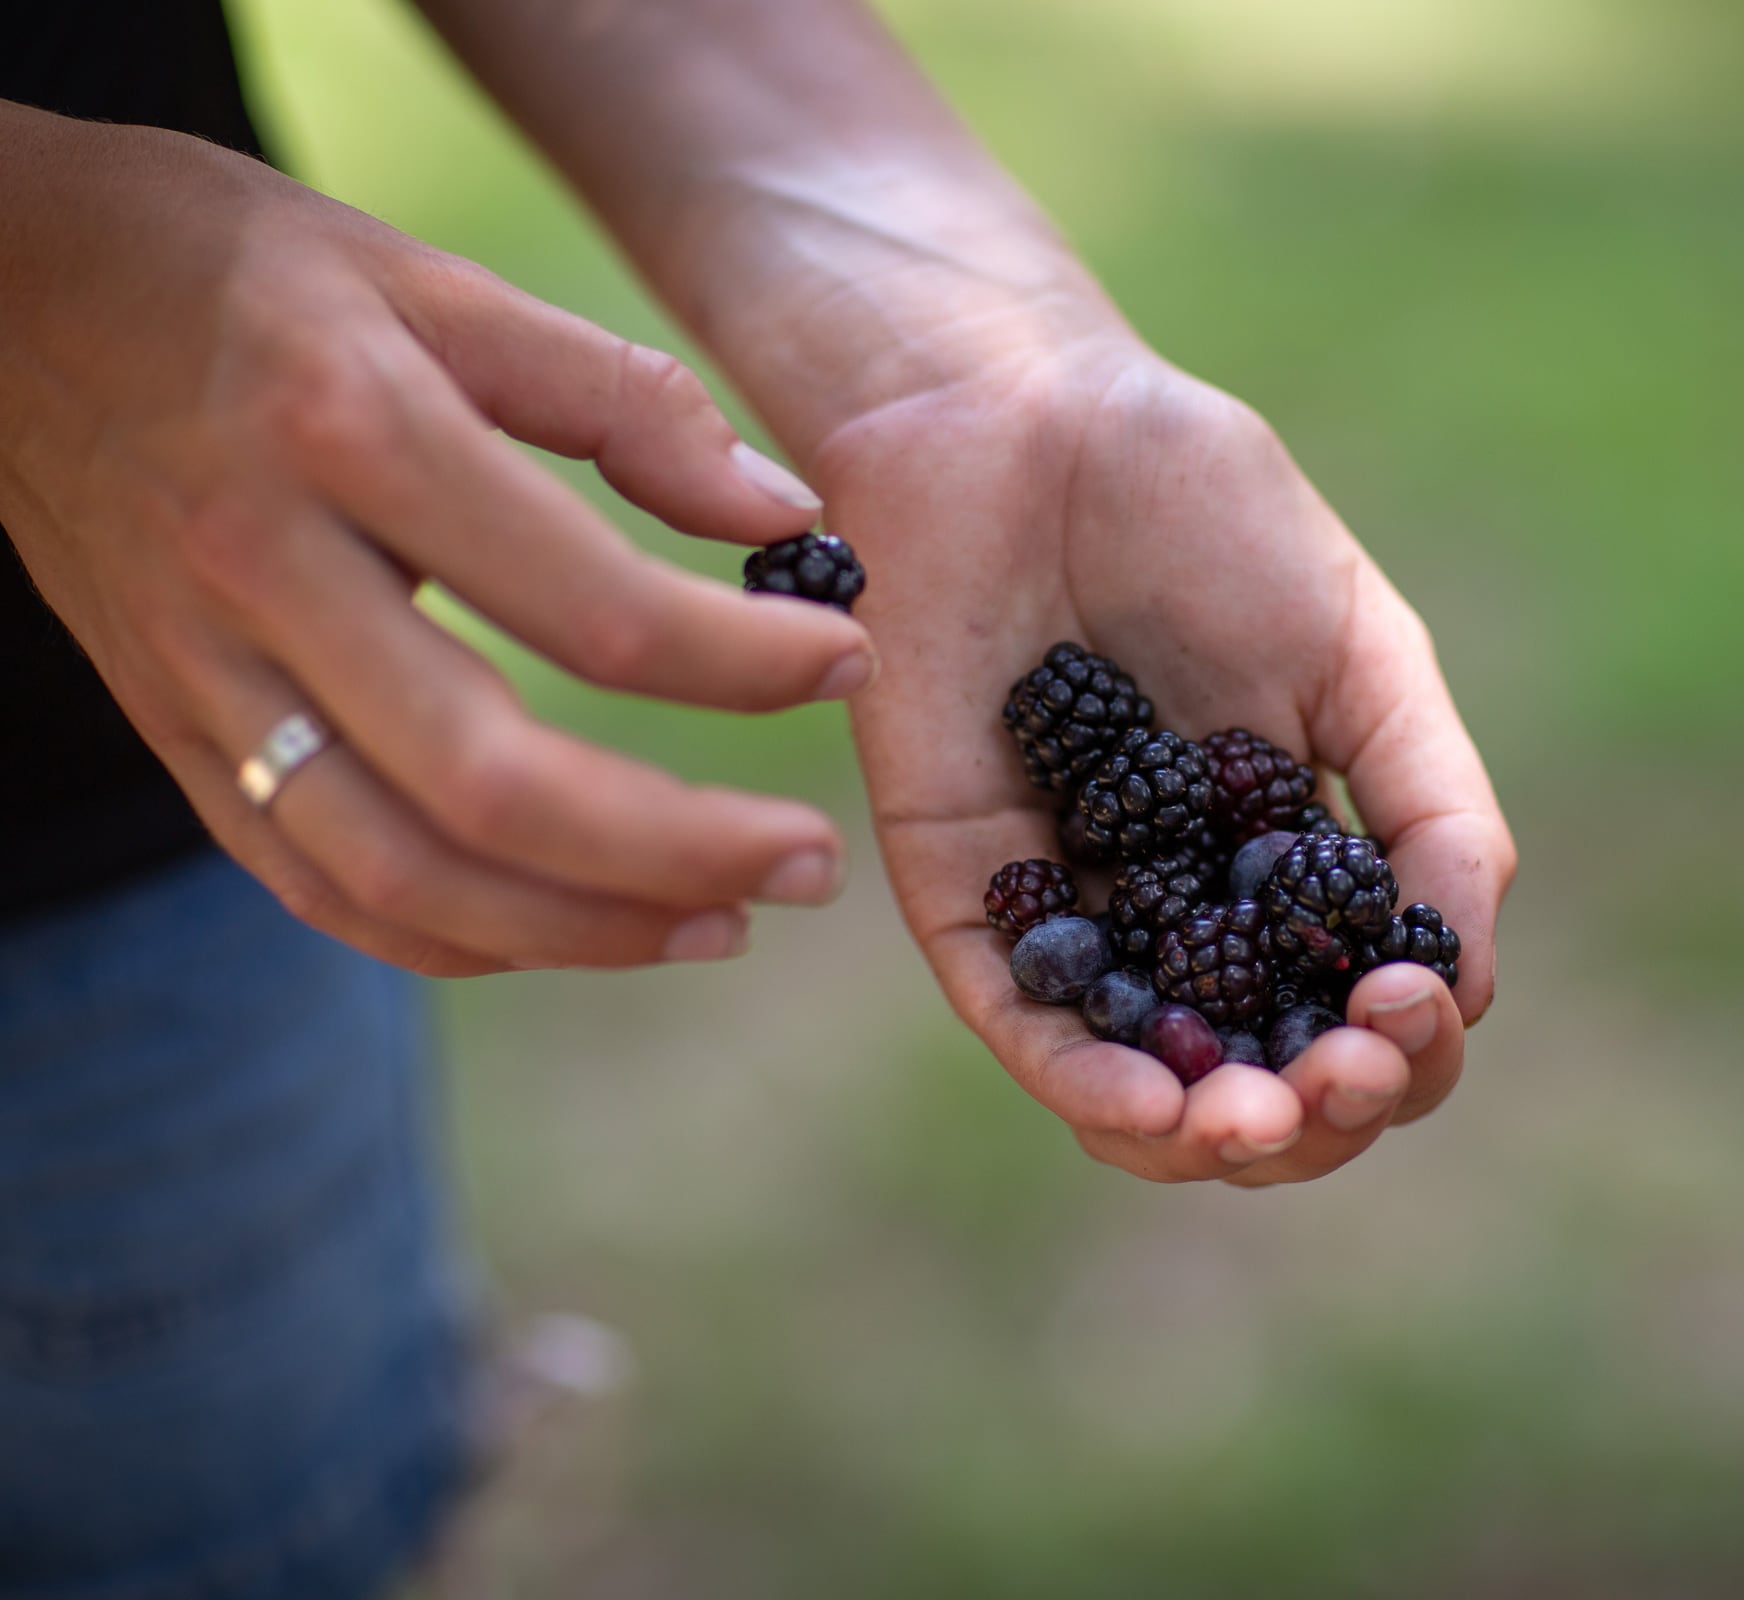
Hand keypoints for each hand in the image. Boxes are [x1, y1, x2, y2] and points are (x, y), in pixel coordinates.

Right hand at [0, 109, 873, 973]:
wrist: (2, 289)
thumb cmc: (245, 274)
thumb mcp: (438, 283)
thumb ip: (623, 400)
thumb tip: (786, 520)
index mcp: (352, 434)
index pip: (590, 610)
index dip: (742, 665)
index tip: (845, 665)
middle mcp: (265, 573)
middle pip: (495, 785)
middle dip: (681, 849)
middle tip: (812, 863)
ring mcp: (202, 673)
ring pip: (401, 873)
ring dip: (582, 929)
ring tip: (721, 921)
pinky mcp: (171, 732)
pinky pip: (313, 883)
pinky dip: (453, 935)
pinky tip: (571, 931)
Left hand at [807, 341, 1515, 1183]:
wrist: (1035, 419)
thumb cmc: (1208, 517)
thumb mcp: (1366, 659)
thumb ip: (1431, 809)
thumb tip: (1467, 980)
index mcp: (1285, 870)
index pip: (1352, 1021)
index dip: (1401, 1053)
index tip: (1408, 1007)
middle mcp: (1182, 912)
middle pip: (1256, 1081)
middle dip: (1316, 1114)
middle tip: (1340, 1078)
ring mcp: (1073, 906)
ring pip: (1136, 1084)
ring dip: (1205, 1134)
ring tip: (1255, 1116)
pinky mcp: (962, 884)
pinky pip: (1016, 1017)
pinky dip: (1082, 1078)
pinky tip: (1149, 1104)